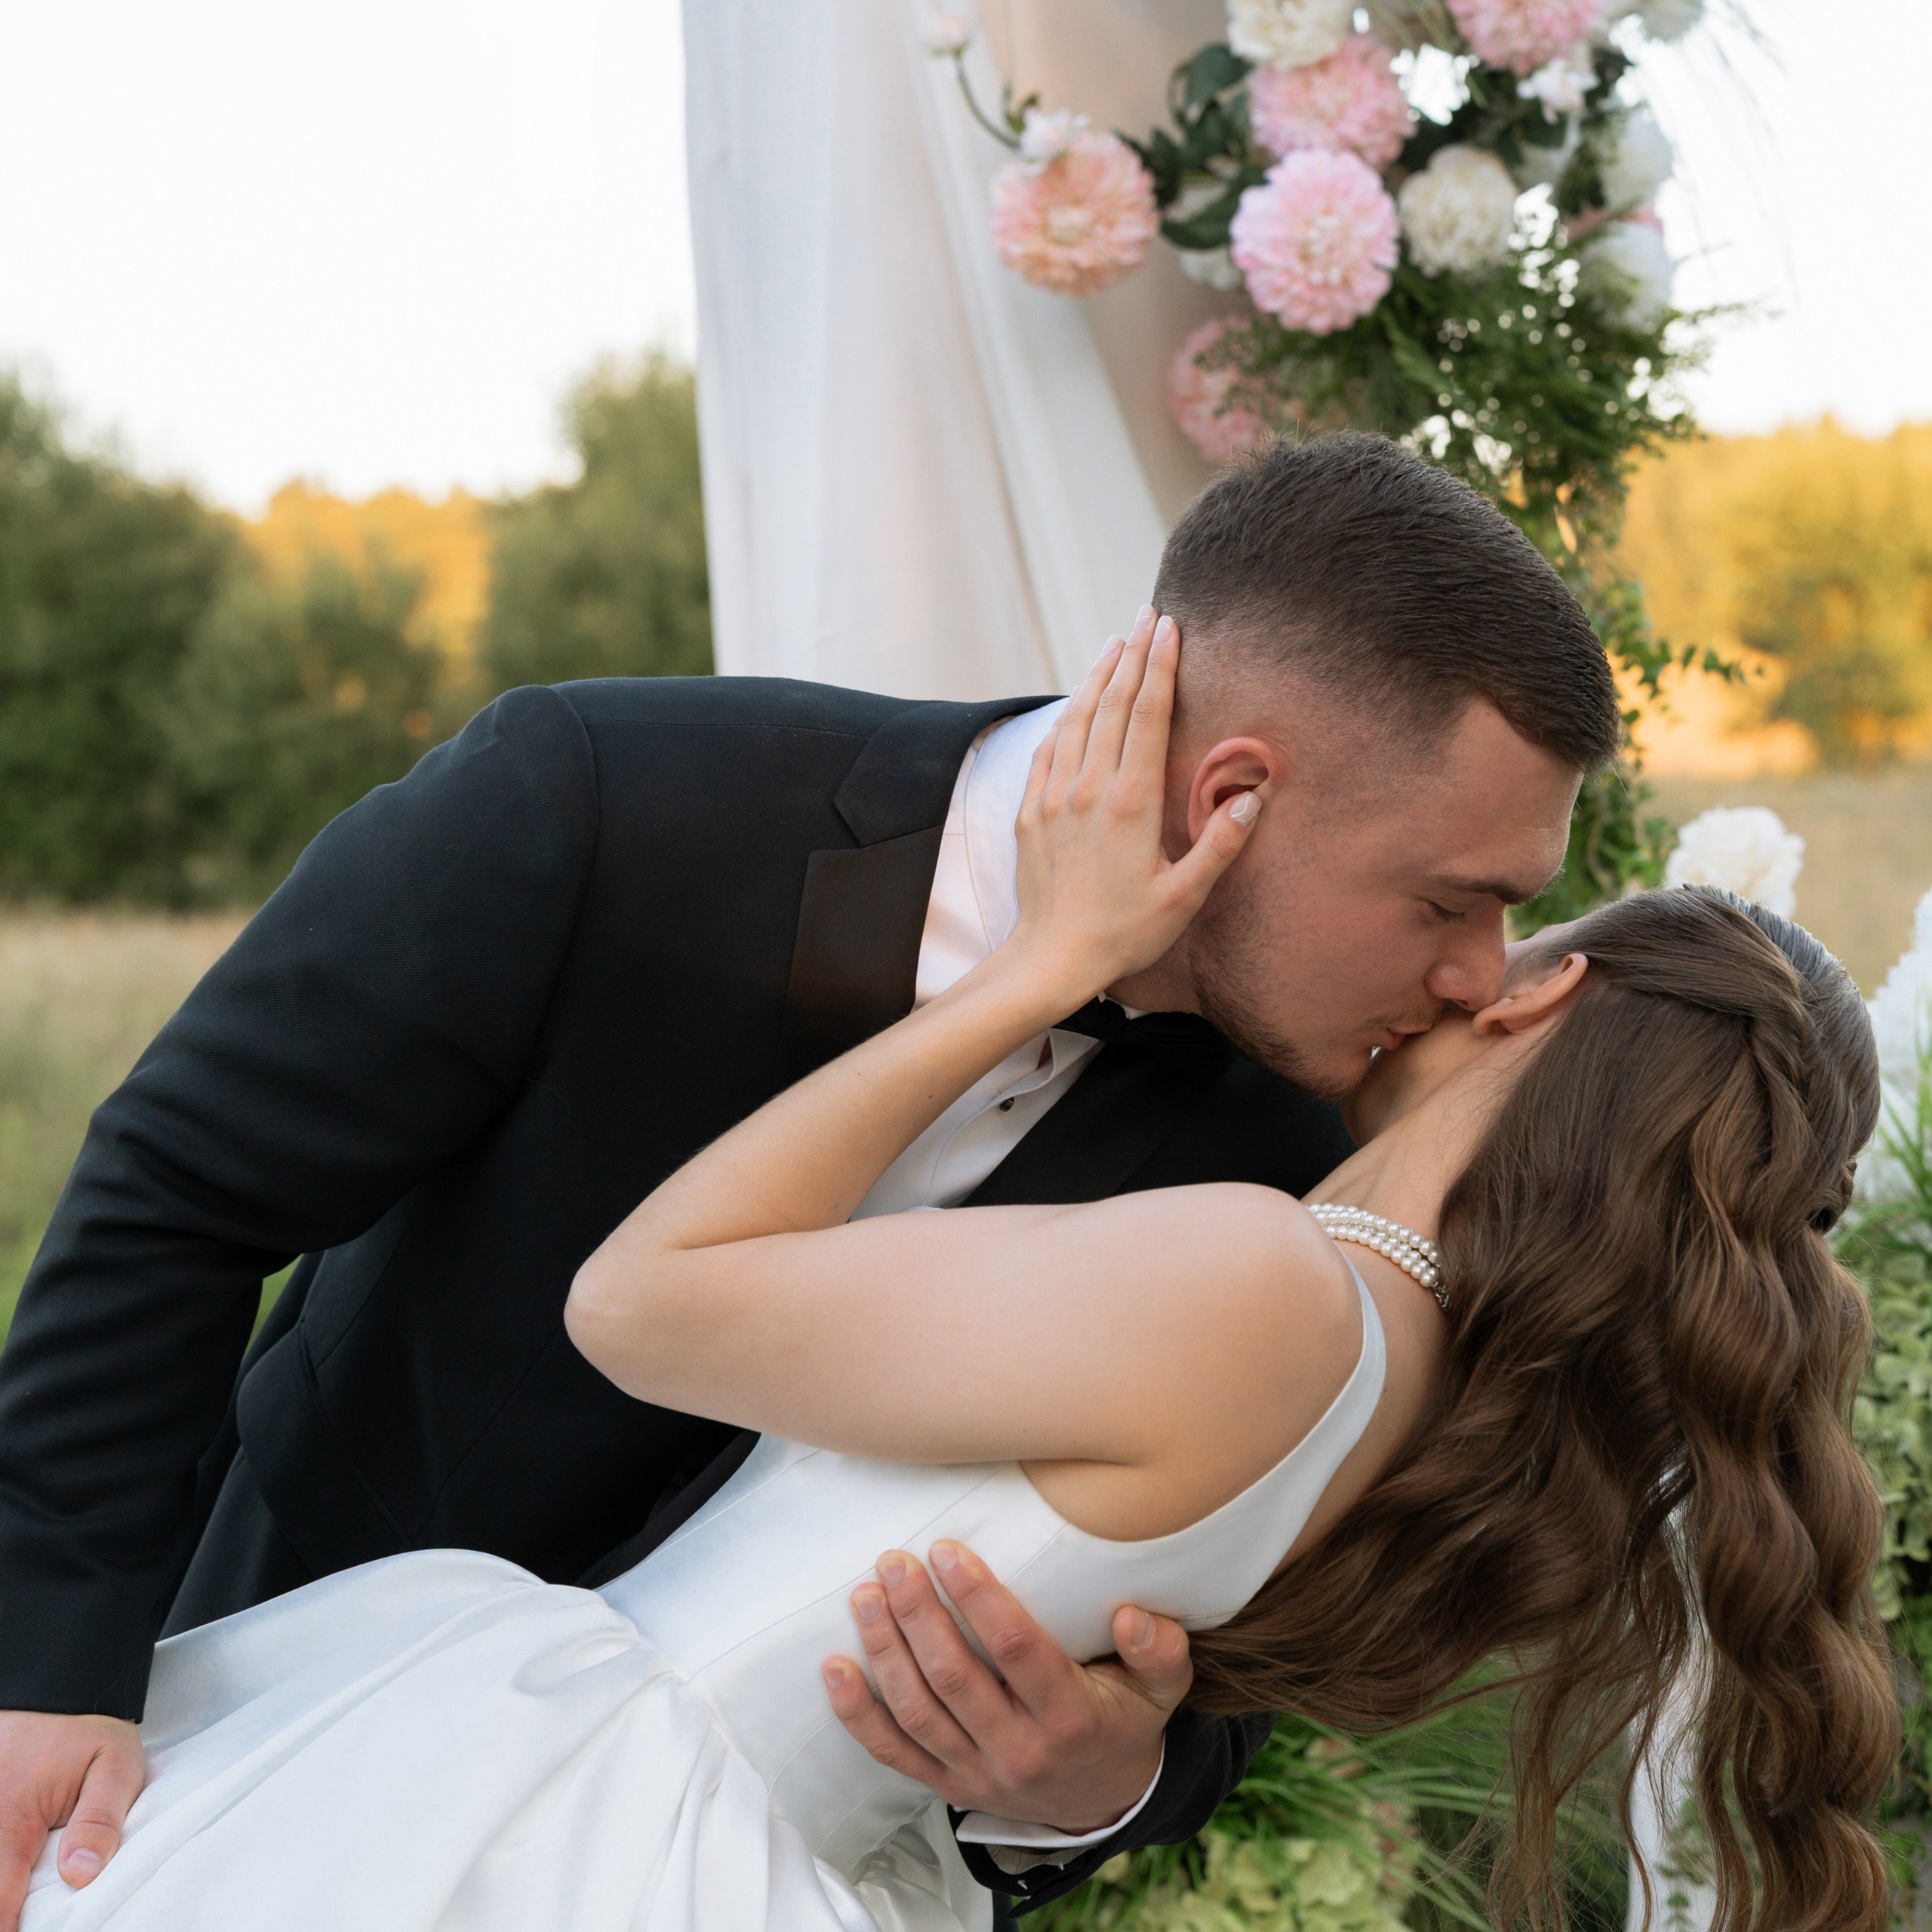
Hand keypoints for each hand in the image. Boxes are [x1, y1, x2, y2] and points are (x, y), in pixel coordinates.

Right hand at [0, 1710, 144, 1928]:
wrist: (54, 1689)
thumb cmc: (86, 1731)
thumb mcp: (115, 1765)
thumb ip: (100, 1820)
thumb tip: (81, 1876)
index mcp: (11, 1821)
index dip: (9, 1931)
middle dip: (5, 1913)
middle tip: (27, 1921)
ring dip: (2, 1887)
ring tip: (23, 1904)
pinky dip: (1, 1869)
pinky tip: (14, 1877)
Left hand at [821, 1539, 1190, 1833]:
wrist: (1103, 1800)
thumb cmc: (1123, 1719)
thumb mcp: (1161, 1687)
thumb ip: (1159, 1648)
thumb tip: (1132, 1614)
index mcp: (1069, 1717)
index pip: (1016, 1649)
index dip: (978, 1597)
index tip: (948, 1549)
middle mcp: (1019, 1750)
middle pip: (955, 1678)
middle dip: (918, 1614)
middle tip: (895, 1561)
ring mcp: (978, 1773)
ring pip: (917, 1712)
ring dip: (885, 1651)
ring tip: (865, 1596)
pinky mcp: (948, 1785)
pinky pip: (895, 1752)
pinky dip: (858, 1713)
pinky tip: (835, 1667)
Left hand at [1004, 606, 1259, 1009]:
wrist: (1051, 958)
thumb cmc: (1124, 932)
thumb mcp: (1184, 897)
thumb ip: (1220, 845)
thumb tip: (1253, 798)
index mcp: (1131, 802)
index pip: (1149, 715)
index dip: (1161, 667)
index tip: (1170, 628)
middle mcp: (1089, 788)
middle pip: (1114, 704)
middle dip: (1133, 655)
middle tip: (1148, 615)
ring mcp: (1054, 796)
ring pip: (1077, 718)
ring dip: (1098, 676)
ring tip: (1115, 643)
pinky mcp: (1031, 811)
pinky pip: (1048, 748)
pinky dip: (1066, 717)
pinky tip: (1076, 703)